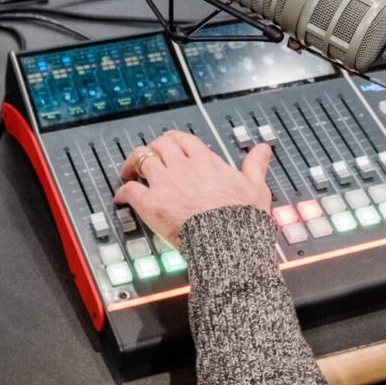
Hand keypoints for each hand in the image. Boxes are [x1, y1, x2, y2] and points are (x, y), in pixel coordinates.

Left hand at [115, 131, 271, 249]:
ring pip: (142, 159)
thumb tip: (263, 150)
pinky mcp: (152, 204)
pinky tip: (122, 197)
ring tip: (130, 171)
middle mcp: (183, 168)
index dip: (173, 141)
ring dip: (133, 164)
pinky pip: (130, 190)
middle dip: (152, 149)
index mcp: (207, 162)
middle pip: (160, 144)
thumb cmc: (242, 221)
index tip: (170, 147)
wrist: (228, 244)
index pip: (183, 140)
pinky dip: (123, 192)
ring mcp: (166, 184)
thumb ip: (255, 166)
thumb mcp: (256, 188)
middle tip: (148, 158)